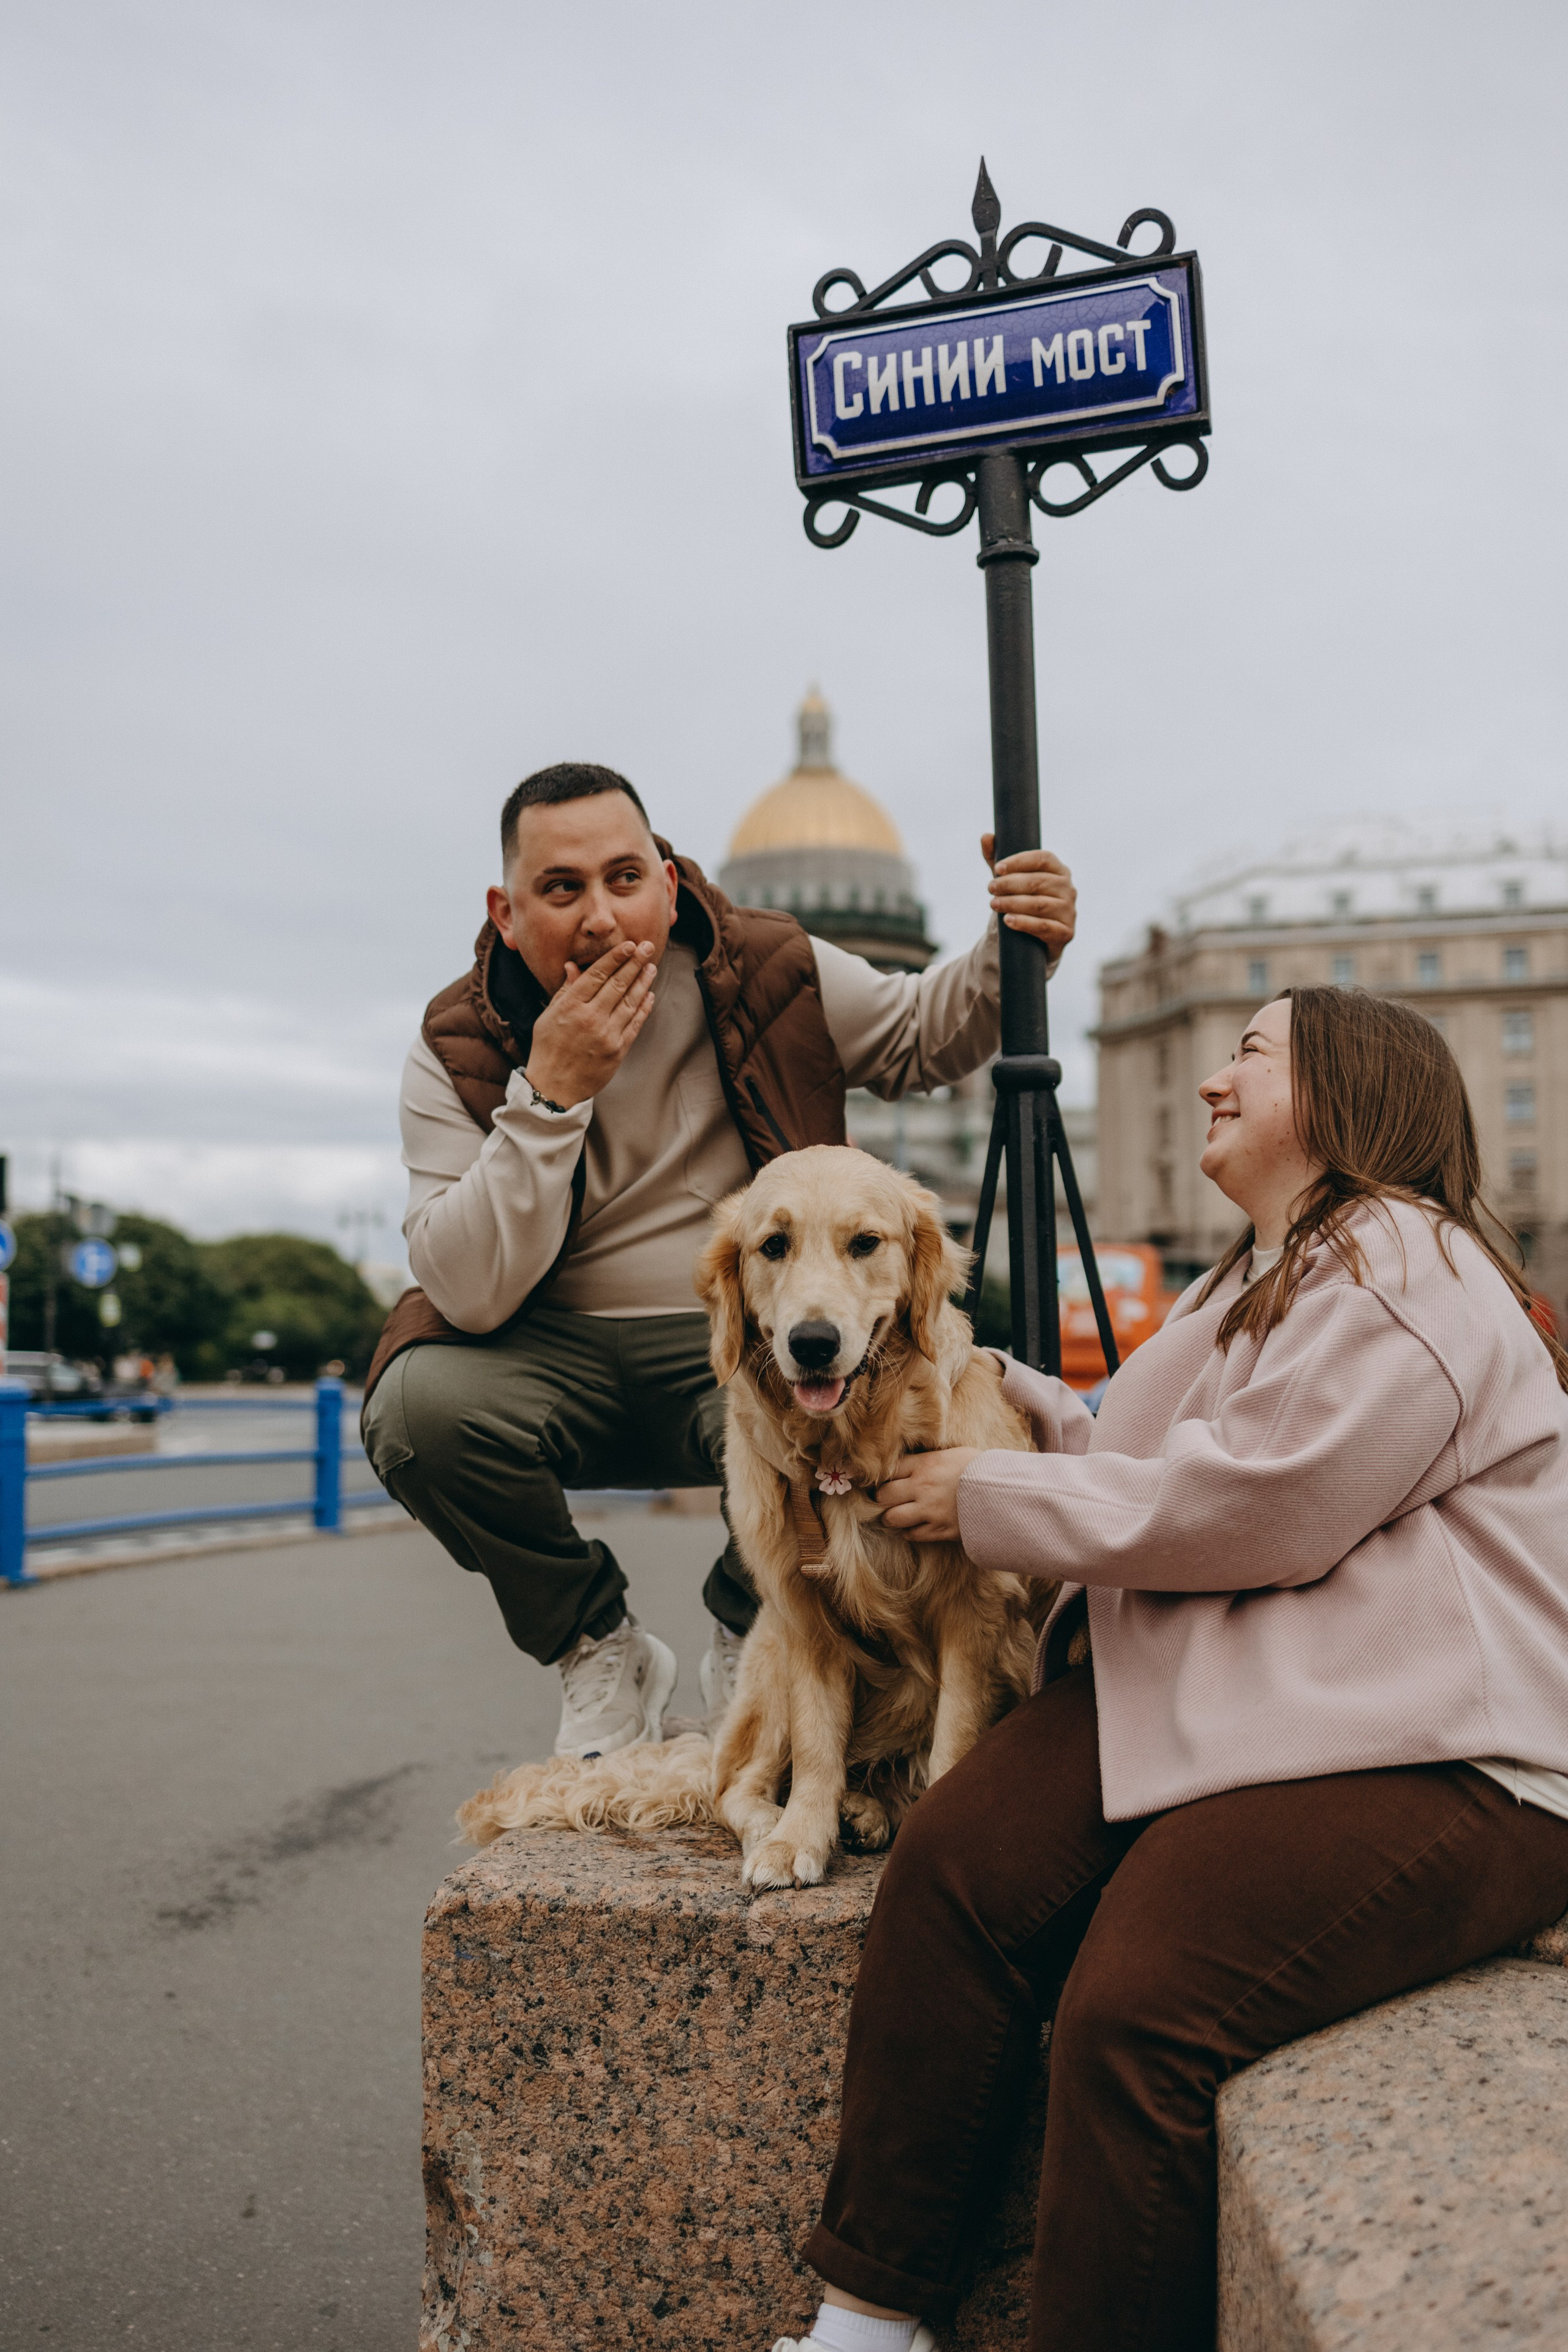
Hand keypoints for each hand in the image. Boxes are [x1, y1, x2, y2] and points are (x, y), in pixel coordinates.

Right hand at [523, 940, 656, 1107]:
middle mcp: (590, 1018)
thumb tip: (572, 966)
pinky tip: (649, 994)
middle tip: (648, 947)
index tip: (629, 945)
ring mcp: (606, 1035)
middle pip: (618, 984)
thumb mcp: (548, 1017)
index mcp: (570, 1006)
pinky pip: (635, 1024)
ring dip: (643, 982)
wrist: (554, 1088)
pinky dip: (644, 1008)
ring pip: (630, 1001)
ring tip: (651, 967)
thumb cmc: (548, 1049)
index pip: (597, 974)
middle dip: (635, 963)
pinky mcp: (618, 1050)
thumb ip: (564, 991)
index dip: (615, 957)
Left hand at [876, 1448, 981, 1543]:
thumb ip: (928, 1460)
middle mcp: (922, 1487)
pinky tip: (916, 1526)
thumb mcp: (952, 1454)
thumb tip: (909, 1465)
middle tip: (888, 1500)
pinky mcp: (939, 1529)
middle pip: (883, 1496)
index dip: (884, 1477)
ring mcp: (929, 1510)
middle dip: (882, 1499)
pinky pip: (912, 1535)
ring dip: (892, 1518)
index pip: (888, 1471)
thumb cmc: (980, 1469)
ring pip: (892, 1518)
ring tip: (898, 1515)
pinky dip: (910, 1532)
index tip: (886, 1481)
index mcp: (925, 1464)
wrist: (1004, 1493)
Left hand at [981, 835, 1075, 958]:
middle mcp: (1068, 888)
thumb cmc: (1021, 903)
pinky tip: (1008, 920)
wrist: (1031, 940)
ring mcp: (1069, 911)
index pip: (1042, 858)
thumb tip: (986, 837)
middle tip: (990, 888)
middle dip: (1010, 884)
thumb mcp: (1008, 880)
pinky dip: (1024, 923)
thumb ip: (996, 859)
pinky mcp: (1066, 933)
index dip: (1019, 861)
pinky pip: (1043, 926)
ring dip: (1013, 903)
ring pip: (1039, 904)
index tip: (997, 868)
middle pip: (1038, 882)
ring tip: (993, 904)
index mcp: (1059, 870)